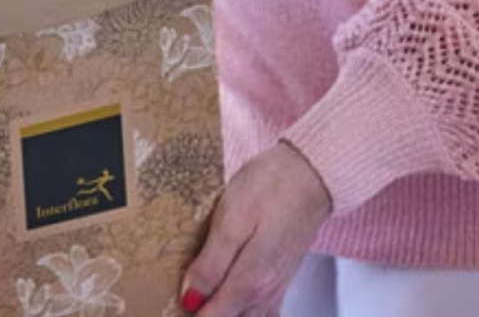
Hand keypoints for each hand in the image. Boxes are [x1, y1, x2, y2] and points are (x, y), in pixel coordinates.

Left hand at [180, 141, 331, 316]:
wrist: (308, 175)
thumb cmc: (268, 189)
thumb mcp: (232, 219)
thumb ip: (212, 263)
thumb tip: (190, 299)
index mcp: (250, 281)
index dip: (190, 314)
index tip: (170, 305)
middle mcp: (265, 294)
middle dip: (205, 312)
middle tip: (178, 300)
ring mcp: (275, 288)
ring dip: (223, 311)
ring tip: (198, 295)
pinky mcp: (279, 278)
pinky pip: (261, 311)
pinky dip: (241, 309)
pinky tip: (226, 295)